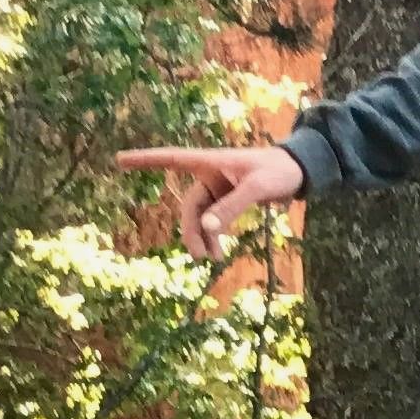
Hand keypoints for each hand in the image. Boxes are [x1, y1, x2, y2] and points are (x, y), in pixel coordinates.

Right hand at [115, 142, 306, 264]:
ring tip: (213, 259)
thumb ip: (233, 206)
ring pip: (200, 217)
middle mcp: (209, 175)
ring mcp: (217, 189)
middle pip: (189, 206)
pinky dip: (214, 236)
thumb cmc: (279, 171)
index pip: (171, 159)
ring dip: (203, 237)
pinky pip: (213, 221)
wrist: (300, 171)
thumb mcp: (258, 187)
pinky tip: (219, 253)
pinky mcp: (227, 201)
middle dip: (191, 231)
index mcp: (210, 162)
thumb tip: (207, 228)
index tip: (119, 159)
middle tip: (201, 257)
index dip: (145, 160)